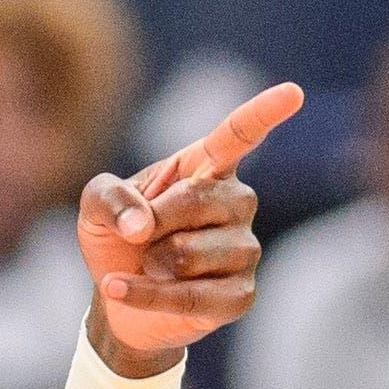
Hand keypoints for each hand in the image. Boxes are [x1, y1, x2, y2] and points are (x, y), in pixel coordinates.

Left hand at [78, 82, 299, 371]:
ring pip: (190, 253)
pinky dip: (146, 295)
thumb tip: (142, 226)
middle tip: (137, 236)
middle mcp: (237, 202)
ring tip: (150, 265)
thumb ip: (109, 197)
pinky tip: (121, 289)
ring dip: (150, 264)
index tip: (292, 93)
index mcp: (208, 168)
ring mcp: (245, 249)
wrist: (119, 296)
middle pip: (198, 200)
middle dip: (152, 222)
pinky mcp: (241, 295)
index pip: (237, 136)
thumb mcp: (96, 207)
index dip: (263, 115)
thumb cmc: (118, 237)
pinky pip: (191, 296)